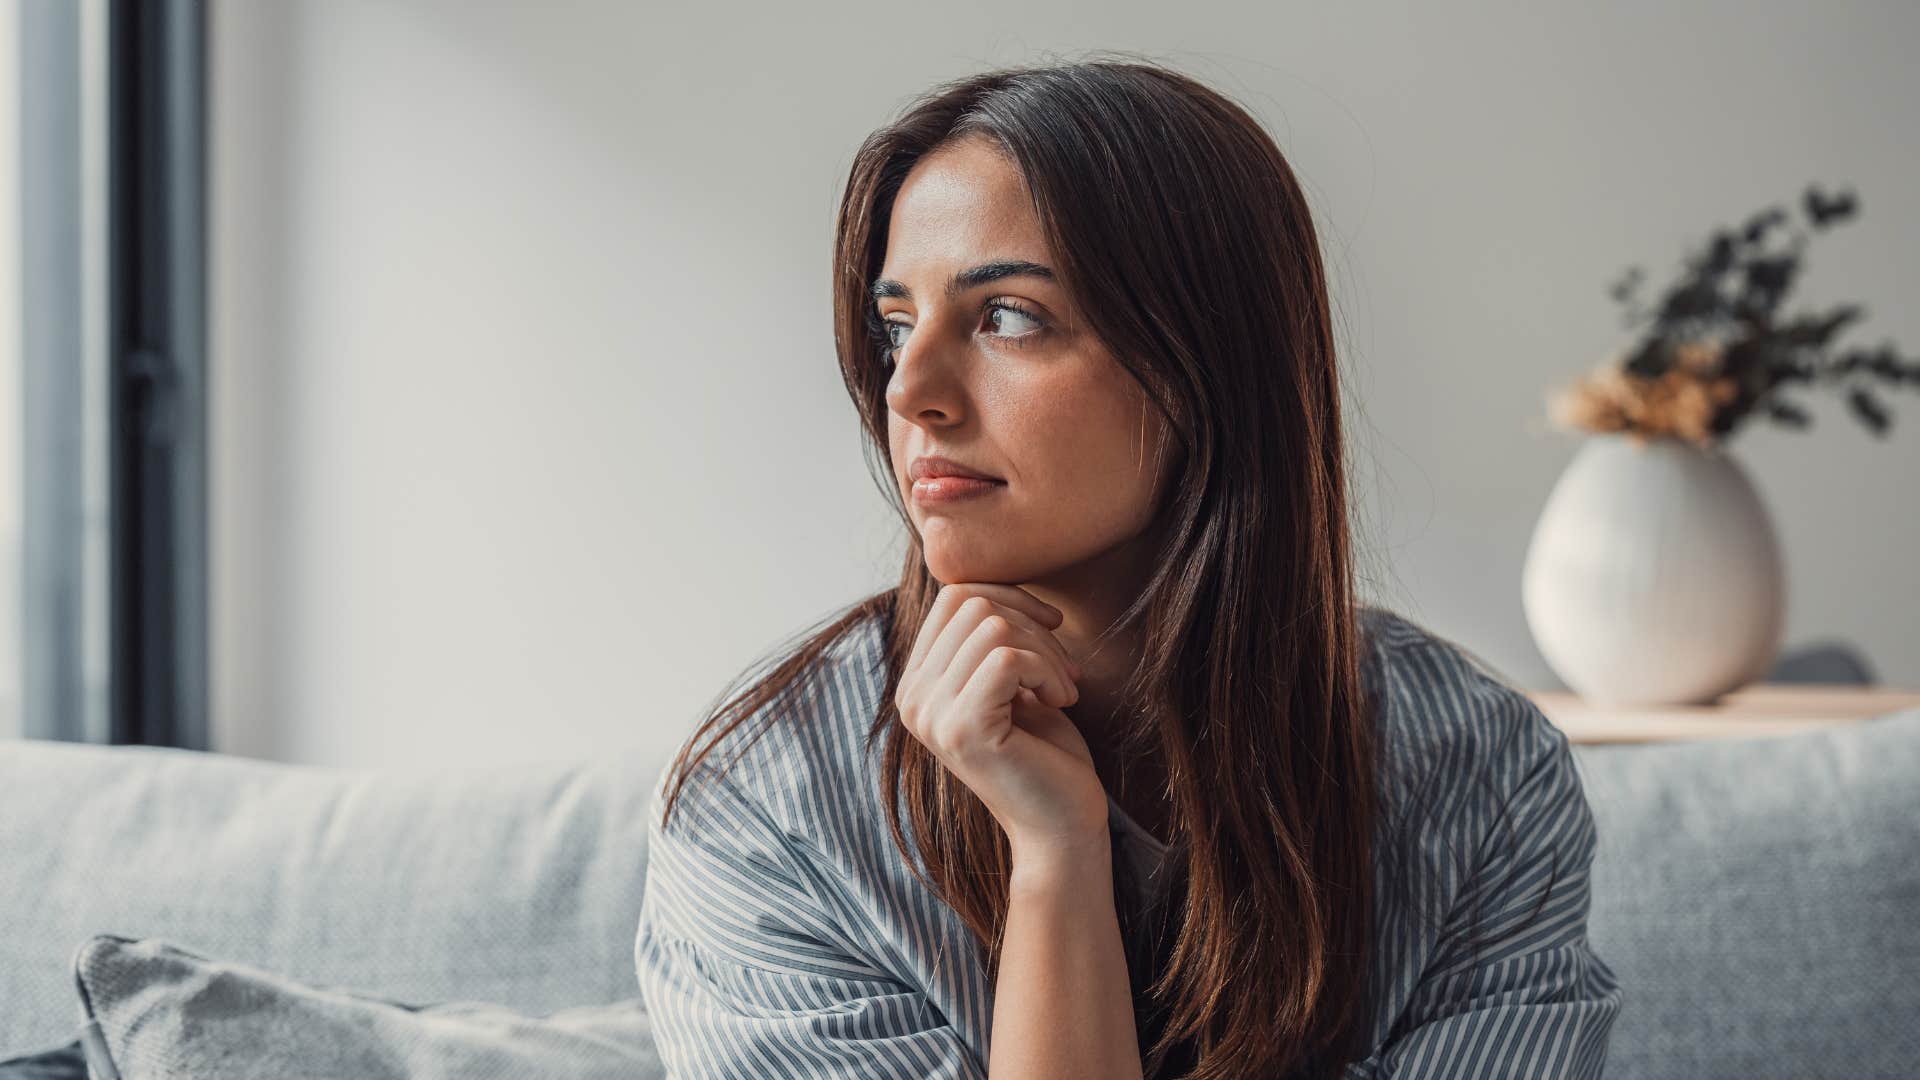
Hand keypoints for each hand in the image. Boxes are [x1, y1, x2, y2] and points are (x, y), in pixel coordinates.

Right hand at [895, 583, 1108, 859]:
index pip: (954, 596)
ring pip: (993, 627)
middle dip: (1033, 626)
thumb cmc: (1047, 752)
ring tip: (1064, 689)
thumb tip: (996, 581)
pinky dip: (1047, 671)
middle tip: (1064, 670)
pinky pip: (1007, 657)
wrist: (1063, 825)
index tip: (1051, 629)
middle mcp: (912, 699)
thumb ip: (991, 636)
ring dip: (1046, 653)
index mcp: (918, 684)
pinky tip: (1062, 701)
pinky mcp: (962, 729)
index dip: (1011, 597)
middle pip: (972, 604)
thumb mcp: (1012, 681)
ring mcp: (931, 715)